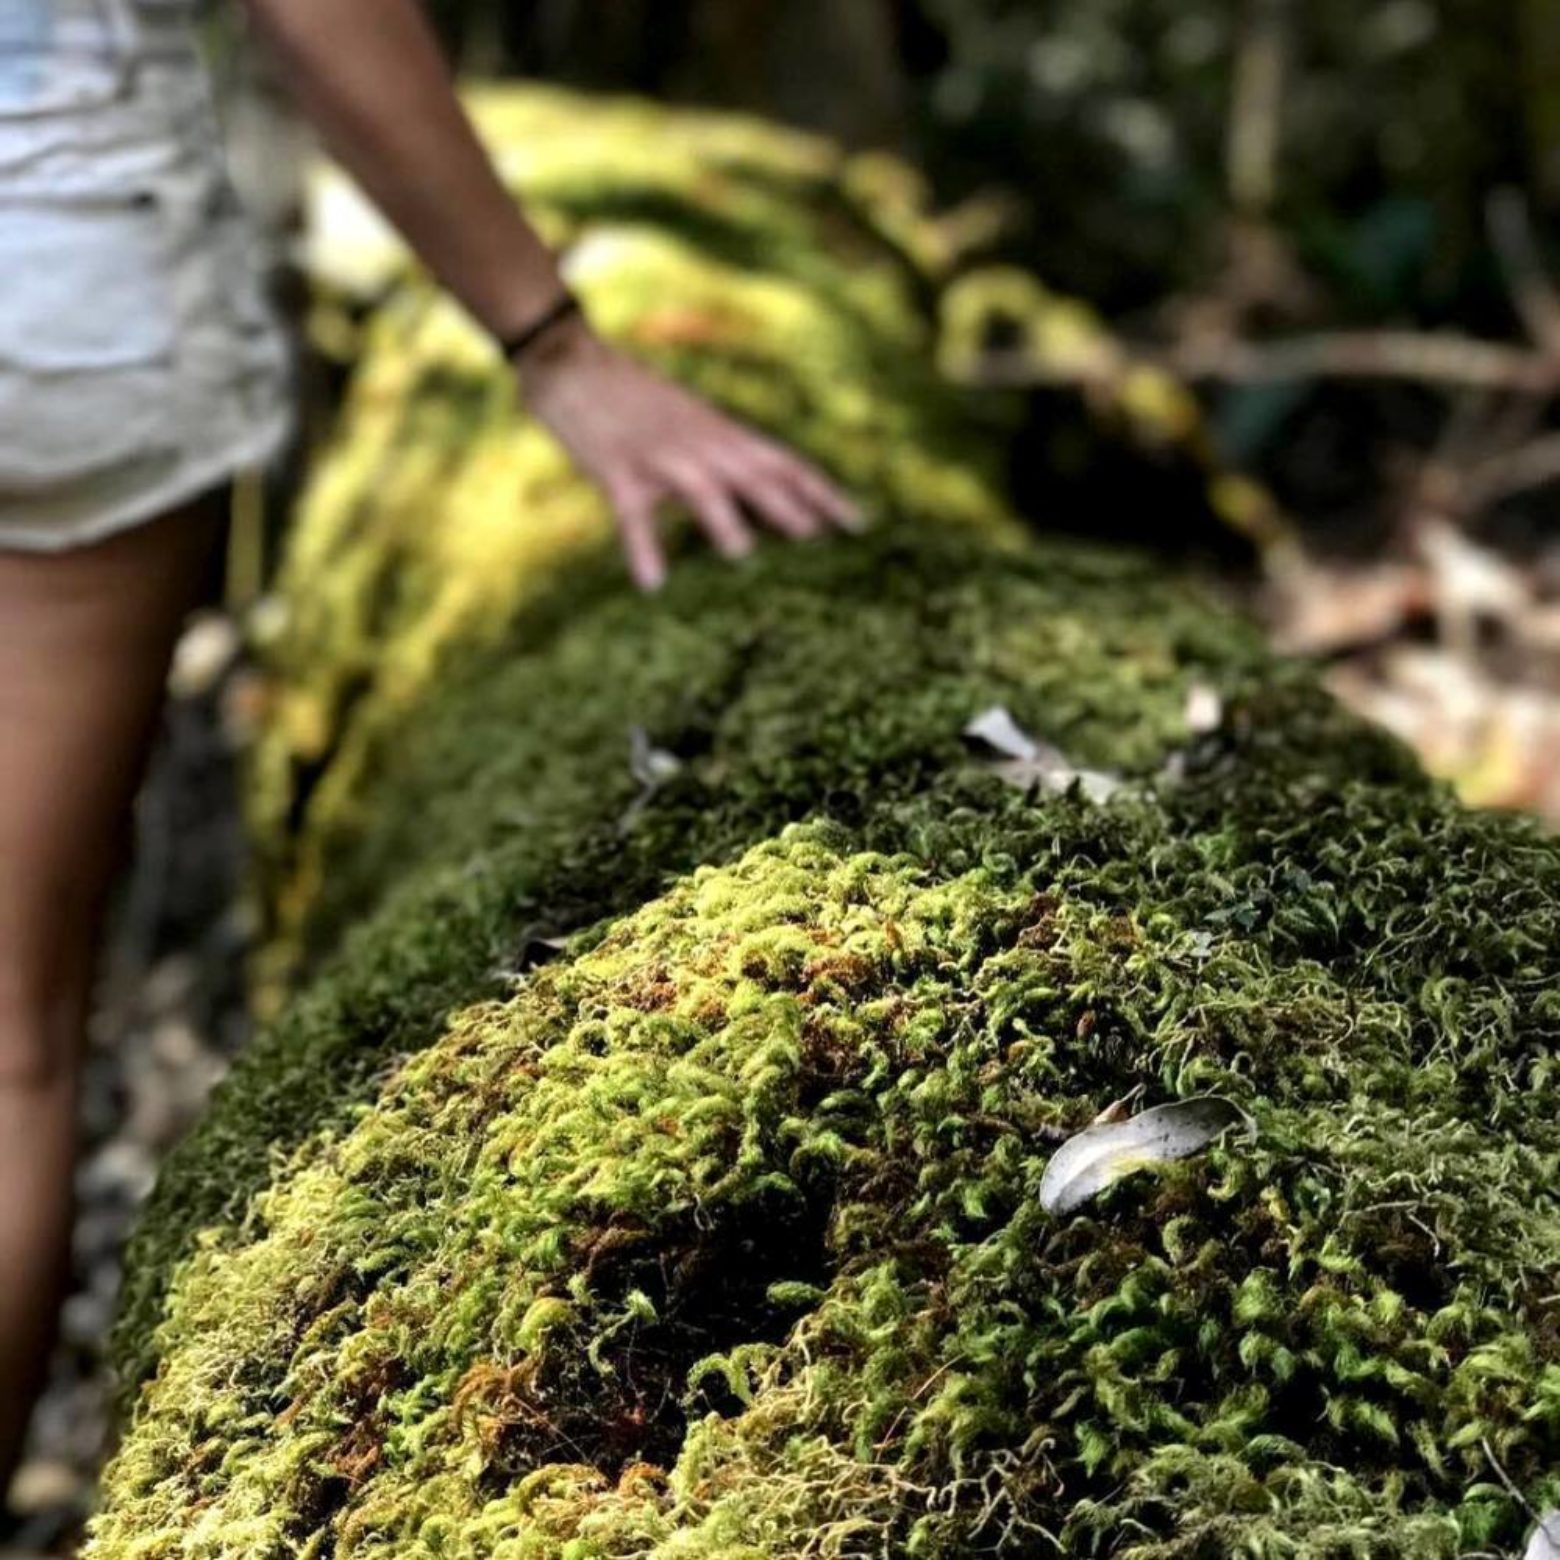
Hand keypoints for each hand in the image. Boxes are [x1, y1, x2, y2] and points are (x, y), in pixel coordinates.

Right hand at [519, 320, 861, 590]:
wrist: (571, 359)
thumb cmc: (636, 400)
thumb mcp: (693, 424)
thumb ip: (728, 456)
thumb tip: (767, 492)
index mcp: (724, 434)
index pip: (786, 462)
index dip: (824, 492)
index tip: (861, 524)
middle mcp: (702, 442)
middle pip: (755, 473)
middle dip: (789, 505)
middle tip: (822, 539)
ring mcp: (659, 455)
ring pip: (699, 485)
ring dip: (721, 517)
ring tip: (742, 554)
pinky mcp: (616, 469)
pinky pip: (632, 512)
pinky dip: (642, 546)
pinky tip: (651, 582)